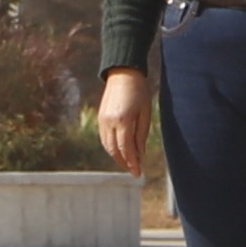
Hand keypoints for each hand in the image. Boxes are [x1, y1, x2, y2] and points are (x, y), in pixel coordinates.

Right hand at [96, 67, 154, 183]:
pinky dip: (111, 147)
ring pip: (107, 146)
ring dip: (117, 156)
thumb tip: (140, 154)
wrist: (123, 72)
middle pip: (114, 150)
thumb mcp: (145, 112)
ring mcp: (102, 120)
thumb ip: (141, 134)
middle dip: (124, 163)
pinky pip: (104, 138)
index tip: (139, 174)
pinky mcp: (100, 117)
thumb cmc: (139, 91)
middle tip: (134, 171)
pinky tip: (119, 150)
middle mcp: (109, 122)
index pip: (126, 149)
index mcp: (123, 121)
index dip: (132, 164)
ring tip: (128, 163)